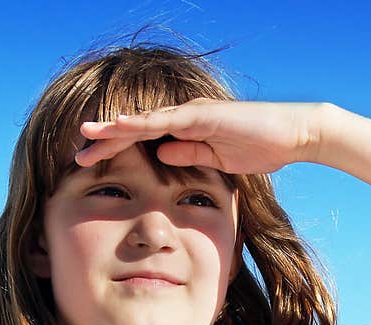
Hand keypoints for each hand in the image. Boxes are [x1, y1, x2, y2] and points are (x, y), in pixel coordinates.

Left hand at [75, 98, 330, 174]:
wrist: (293, 135)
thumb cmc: (260, 147)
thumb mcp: (216, 161)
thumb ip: (188, 156)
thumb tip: (160, 157)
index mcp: (185, 131)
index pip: (142, 142)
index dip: (116, 152)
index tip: (92, 165)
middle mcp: (183, 118)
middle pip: (135, 131)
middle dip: (105, 142)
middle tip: (76, 153)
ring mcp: (191, 115)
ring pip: (143, 122)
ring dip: (113, 130)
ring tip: (85, 135)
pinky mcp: (202, 116)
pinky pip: (166, 120)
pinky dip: (141, 123)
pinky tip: (119, 126)